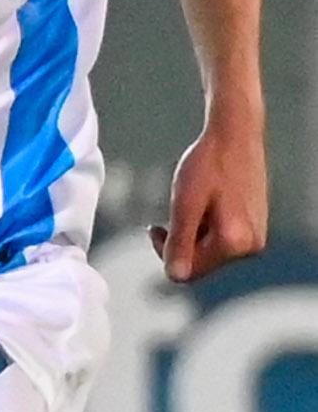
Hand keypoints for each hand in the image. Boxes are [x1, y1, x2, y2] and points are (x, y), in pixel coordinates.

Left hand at [151, 117, 270, 285]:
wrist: (236, 135)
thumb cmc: (207, 164)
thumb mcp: (185, 203)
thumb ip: (180, 241)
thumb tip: (175, 276)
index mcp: (235, 243)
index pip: (187, 272)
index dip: (164, 253)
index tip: (156, 227)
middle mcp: (251, 247)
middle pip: (200, 263)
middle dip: (181, 243)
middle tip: (170, 216)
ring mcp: (256, 238)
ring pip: (209, 251)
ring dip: (193, 234)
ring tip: (194, 204)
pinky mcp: (255, 228)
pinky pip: (222, 240)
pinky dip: (206, 227)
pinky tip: (206, 203)